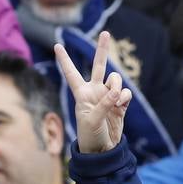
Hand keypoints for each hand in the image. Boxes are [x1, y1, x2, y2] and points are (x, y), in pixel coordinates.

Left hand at [55, 31, 130, 153]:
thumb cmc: (89, 136)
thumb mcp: (92, 120)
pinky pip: (126, 93)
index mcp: (81, 94)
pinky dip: (125, 97)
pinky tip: (122, 106)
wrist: (102, 150)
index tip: (56, 45)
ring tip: (116, 99)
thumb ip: (104, 104)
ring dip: (117, 85)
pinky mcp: (120, 104)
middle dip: (102, 49)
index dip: (64, 60)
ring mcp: (107, 96)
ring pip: (115, 80)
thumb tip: (117, 92)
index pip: (71, 73)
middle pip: (98, 66)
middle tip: (106, 33)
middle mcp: (94, 91)